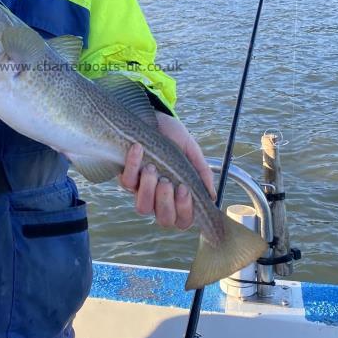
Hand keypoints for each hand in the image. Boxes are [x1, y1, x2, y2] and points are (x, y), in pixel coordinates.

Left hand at [119, 113, 215, 229]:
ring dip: (148, 190)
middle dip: (166, 202)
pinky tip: (138, 149)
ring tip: (151, 168)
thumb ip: (201, 171)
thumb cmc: (173, 136)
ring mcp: (142, 190)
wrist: (153, 117)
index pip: (184, 219)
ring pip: (143, 208)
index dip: (185, 210)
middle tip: (166, 181)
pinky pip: (127, 183)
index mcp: (179, 196)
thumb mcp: (191, 150)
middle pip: (164, 219)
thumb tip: (211, 196)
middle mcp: (160, 198)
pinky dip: (132, 165)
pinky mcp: (126, 178)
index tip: (184, 188)